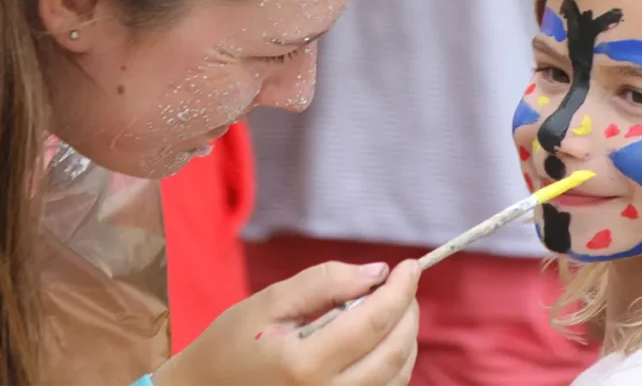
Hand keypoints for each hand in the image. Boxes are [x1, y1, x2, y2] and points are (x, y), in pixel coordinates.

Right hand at [153, 259, 419, 385]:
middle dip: (407, 311)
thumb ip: (323, 282)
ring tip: (391, 310)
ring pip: (397, 376)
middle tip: (402, 285)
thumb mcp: (268, 302)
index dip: (400, 290)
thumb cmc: (231, 346)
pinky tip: (379, 343)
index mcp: (305, 363)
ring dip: (405, 339)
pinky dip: (393, 364)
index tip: (410, 266)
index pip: (374, 322)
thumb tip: (376, 272)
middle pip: (395, 352)